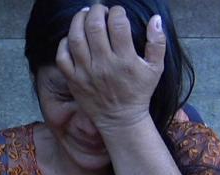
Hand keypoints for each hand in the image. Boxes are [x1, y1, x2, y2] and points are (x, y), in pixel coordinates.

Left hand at [55, 5, 166, 128]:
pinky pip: (62, 57)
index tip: (117, 11)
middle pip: (94, 27)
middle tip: (99, 9)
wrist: (120, 119)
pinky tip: (72, 37)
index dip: (117, 12)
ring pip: (76, 38)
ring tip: (84, 15)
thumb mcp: (155, 69)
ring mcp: (85, 72)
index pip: (118, 25)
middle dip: (96, 11)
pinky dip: (64, 43)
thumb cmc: (138, 92)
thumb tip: (156, 19)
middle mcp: (103, 64)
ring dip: (78, 21)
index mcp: (124, 60)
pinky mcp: (73, 80)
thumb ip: (157, 43)